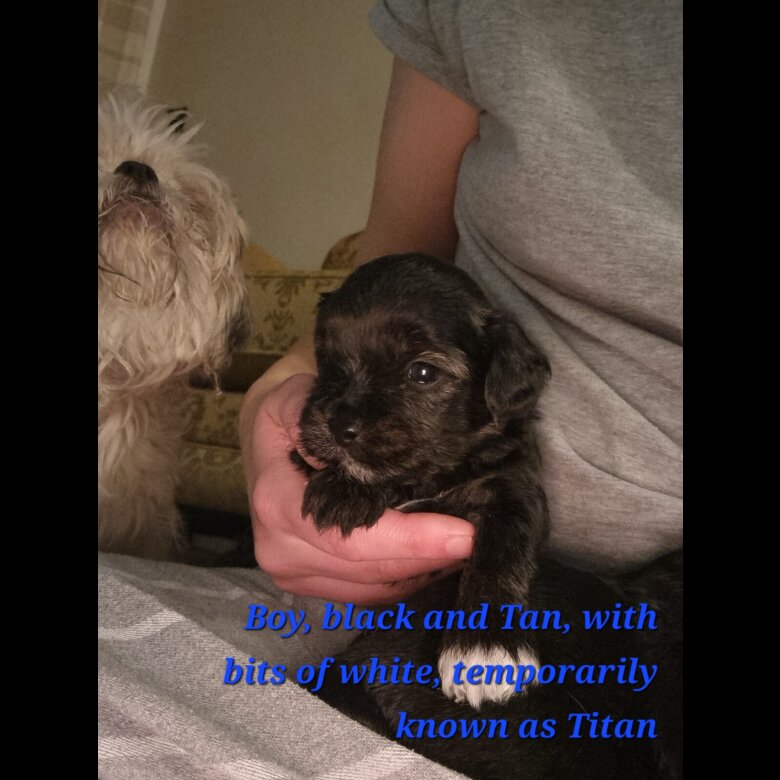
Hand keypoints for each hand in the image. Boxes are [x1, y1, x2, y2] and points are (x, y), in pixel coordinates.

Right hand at [245, 373, 474, 604]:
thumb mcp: (294, 400)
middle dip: (430, 558)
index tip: (463, 534)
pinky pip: (369, 595)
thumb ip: (323, 412)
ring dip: (424, 573)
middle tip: (481, 539)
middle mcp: (281, 549)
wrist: (265, 446)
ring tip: (468, 548)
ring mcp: (295, 574)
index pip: (351, 539)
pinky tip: (438, 559)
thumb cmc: (287, 418)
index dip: (410, 542)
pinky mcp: (312, 585)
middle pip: (370, 571)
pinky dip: (407, 581)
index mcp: (278, 504)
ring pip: (374, 590)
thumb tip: (364, 436)